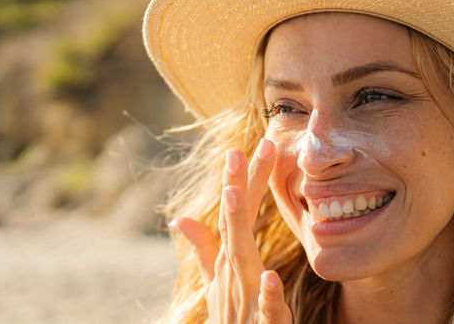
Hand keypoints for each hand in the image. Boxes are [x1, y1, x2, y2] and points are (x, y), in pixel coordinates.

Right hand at [170, 138, 291, 322]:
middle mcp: (233, 274)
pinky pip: (267, 309)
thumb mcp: (215, 285)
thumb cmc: (231, 321)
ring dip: (237, 226)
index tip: (238, 147)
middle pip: (233, 225)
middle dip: (235, 187)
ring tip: (235, 193)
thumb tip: (181, 219)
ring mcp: (245, 298)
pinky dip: (268, 294)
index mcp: (229, 261)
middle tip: (237, 150)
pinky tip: (272, 276)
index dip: (235, 181)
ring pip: (241, 259)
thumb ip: (204, 252)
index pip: (231, 215)